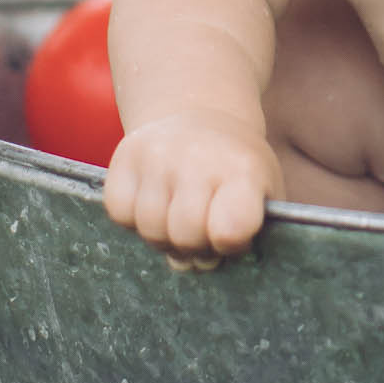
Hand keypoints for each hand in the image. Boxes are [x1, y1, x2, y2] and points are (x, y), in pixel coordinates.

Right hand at [102, 113, 280, 264]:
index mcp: (243, 169)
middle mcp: (197, 157)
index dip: (229, 246)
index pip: (230, 230)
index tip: (232, 236)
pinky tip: (156, 203)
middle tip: (205, 232)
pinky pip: (120, 213)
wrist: (204, 117)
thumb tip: (205, 265)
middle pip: (185, 235)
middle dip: (195, 247)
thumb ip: (247, 234)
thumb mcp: (263, 193)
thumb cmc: (236, 169)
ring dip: (164, 237)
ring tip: (180, 218)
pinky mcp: (124, 156)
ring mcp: (157, 154)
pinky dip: (134, 220)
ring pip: (150, 230)